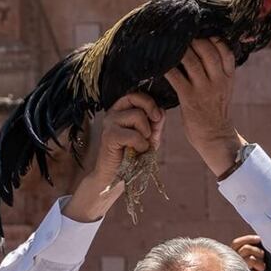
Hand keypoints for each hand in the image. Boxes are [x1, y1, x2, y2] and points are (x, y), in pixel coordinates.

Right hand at [63, 92, 163, 221]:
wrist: (117, 175)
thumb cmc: (133, 155)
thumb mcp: (149, 136)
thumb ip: (156, 123)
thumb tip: (161, 110)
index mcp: (121, 110)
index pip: (136, 95)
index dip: (150, 102)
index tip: (157, 117)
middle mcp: (113, 113)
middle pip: (138, 101)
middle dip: (150, 117)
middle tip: (149, 133)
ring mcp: (109, 123)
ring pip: (137, 116)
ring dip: (145, 134)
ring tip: (139, 145)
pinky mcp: (109, 136)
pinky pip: (133, 135)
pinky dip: (140, 145)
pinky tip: (135, 152)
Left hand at [165, 37, 244, 176]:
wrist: (215, 136)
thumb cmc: (215, 110)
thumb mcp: (225, 88)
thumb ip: (219, 70)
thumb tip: (206, 47)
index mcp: (228, 76)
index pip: (225, 49)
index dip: (213, 36)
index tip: (201, 29)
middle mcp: (218, 80)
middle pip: (207, 49)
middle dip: (192, 38)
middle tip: (179, 32)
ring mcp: (204, 89)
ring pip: (191, 60)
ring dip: (177, 49)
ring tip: (167, 42)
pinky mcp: (189, 98)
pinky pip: (175, 76)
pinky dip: (166, 67)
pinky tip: (158, 62)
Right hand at [232, 235, 265, 270]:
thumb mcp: (248, 259)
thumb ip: (250, 250)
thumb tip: (260, 241)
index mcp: (231, 255)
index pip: (237, 243)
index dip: (249, 239)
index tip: (259, 239)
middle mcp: (232, 262)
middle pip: (246, 249)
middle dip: (257, 251)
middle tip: (262, 256)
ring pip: (251, 260)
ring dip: (260, 264)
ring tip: (261, 268)